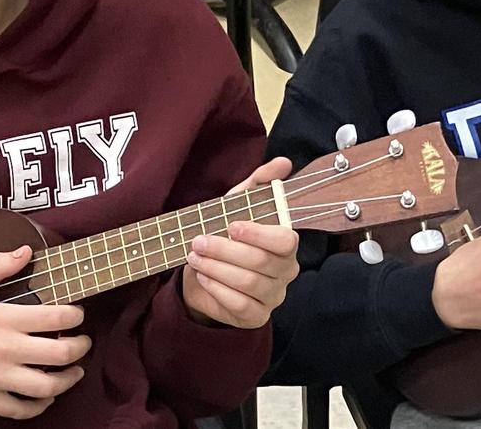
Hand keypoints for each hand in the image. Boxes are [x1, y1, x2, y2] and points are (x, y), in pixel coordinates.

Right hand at [0, 246, 90, 417]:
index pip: (54, 318)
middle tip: (84, 342)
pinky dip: (39, 406)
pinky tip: (46, 396)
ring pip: (46, 386)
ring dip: (67, 380)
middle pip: (59, 354)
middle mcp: (3, 349)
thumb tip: (24, 252)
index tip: (78, 314)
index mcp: (1, 318)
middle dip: (80, 348)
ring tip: (74, 372)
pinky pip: (20, 409)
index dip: (75, 316)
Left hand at [183, 157, 300, 327]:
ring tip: (194, 257)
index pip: (286, 241)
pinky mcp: (256, 316)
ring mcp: (273, 297)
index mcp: (286, 245)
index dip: (259, 234)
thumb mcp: (238, 205)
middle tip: (198, 241)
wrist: (206, 274)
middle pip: (260, 262)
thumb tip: (283, 164)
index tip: (232, 225)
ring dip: (216, 268)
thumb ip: (260, 182)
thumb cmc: (227, 238)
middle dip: (224, 250)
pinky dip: (218, 289)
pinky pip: (240, 305)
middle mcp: (286, 272)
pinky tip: (203, 277)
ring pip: (248, 283)